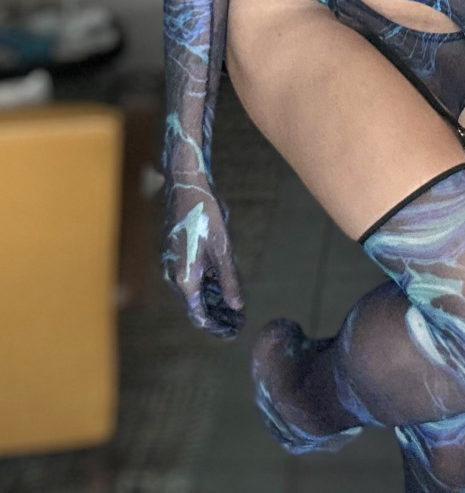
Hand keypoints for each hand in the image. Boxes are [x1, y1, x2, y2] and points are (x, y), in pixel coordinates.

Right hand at [161, 172, 244, 337]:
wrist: (186, 186)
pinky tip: (218, 280)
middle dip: (215, 314)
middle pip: (194, 305)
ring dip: (209, 299)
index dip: (215, 327)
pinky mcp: (173, 253)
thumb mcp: (223, 248)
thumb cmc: (205, 215)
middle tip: (236, 321)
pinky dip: (203, 283)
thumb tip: (237, 305)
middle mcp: (173, 275)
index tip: (232, 333)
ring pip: (191, 290)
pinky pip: (189, 276)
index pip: (198, 315)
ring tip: (230, 304)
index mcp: (185, 278)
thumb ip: (229, 279)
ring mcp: (171, 264)